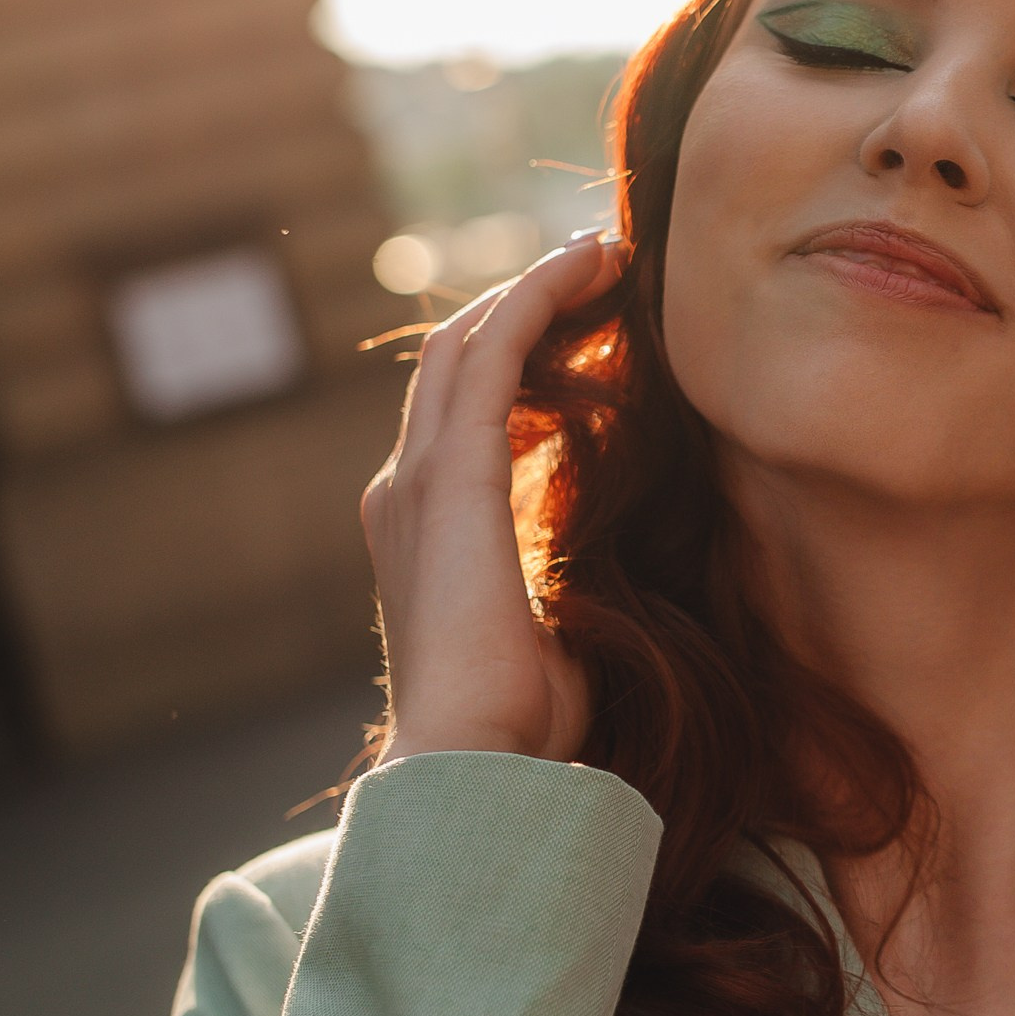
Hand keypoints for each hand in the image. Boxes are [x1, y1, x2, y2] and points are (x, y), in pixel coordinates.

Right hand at [363, 233, 626, 766]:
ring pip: (468, 342)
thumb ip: (564, 587)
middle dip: (524, 303)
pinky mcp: (454, 474)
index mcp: (422, 529)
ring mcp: (418, 478)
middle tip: (601, 266)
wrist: (472, 762)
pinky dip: (538, 298)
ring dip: (536, 287)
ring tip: (604, 253)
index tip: (587, 324)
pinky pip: (493, 352)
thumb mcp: (552, 634)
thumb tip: (610, 578)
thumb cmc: (518, 726)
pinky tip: (590, 267)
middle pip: (456, 359)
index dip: (518, 356)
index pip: (462, 413)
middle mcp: (404, 490)